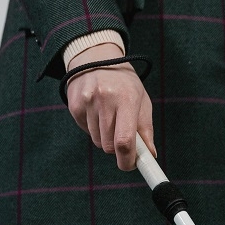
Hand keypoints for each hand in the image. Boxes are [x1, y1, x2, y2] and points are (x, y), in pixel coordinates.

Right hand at [65, 43, 156, 170]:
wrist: (96, 58)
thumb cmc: (124, 83)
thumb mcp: (141, 100)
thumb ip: (145, 129)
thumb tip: (149, 155)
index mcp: (126, 99)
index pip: (124, 141)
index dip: (127, 160)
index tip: (130, 165)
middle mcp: (104, 100)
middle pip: (109, 146)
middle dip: (117, 148)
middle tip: (122, 136)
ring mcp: (87, 103)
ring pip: (97, 141)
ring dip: (105, 137)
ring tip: (109, 117)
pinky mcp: (74, 106)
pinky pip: (86, 131)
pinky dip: (93, 128)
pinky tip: (97, 111)